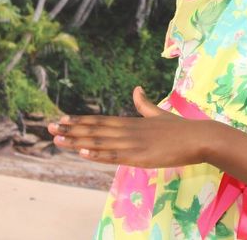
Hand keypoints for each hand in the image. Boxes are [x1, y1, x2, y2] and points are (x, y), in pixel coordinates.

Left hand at [47, 86, 213, 167]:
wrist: (198, 137)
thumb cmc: (180, 128)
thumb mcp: (159, 113)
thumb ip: (144, 104)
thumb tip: (136, 89)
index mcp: (131, 122)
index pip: (99, 120)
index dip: (79, 120)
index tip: (60, 119)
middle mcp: (128, 131)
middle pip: (94, 130)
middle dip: (70, 130)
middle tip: (48, 128)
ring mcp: (133, 144)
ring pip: (99, 142)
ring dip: (76, 142)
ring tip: (57, 140)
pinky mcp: (140, 157)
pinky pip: (114, 156)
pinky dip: (98, 154)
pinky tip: (83, 152)